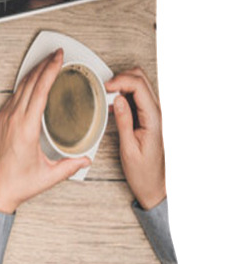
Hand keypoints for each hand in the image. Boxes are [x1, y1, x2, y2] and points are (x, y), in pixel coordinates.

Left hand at [0, 49, 90, 212]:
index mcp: (25, 127)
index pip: (40, 90)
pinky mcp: (1, 121)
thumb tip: (86, 159)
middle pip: (30, 83)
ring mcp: (4, 118)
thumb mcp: (49, 175)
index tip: (58, 58)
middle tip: (57, 54)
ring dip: (34, 73)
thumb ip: (70, 165)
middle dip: (44, 65)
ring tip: (47, 63)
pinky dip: (26, 85)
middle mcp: (13, 118)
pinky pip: (14, 96)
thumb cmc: (18, 183)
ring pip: (20, 87)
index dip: (50, 71)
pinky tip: (32, 82)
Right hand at [105, 68, 165, 209]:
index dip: (120, 81)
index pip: (139, 86)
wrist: (155, 186)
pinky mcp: (149, 117)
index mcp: (154, 120)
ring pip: (140, 84)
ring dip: (123, 83)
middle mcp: (157, 113)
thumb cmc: (143, 172)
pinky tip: (114, 104)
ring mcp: (154, 114)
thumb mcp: (128, 148)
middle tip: (105, 88)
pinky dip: (124, 93)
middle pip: (141, 79)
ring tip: (108, 95)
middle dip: (122, 77)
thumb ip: (124, 121)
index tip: (105, 87)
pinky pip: (137, 96)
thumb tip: (118, 99)